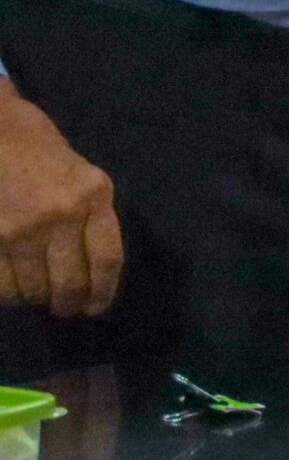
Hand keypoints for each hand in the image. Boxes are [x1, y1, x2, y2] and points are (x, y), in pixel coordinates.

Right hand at [0, 87, 121, 316]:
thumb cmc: (38, 150)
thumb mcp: (81, 176)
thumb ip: (90, 217)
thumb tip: (89, 272)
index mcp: (95, 195)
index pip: (108, 259)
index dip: (103, 292)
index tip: (96, 307)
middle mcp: (63, 212)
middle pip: (71, 281)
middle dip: (69, 304)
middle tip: (65, 309)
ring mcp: (23, 226)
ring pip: (34, 287)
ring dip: (36, 299)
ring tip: (37, 294)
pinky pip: (2, 283)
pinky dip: (9, 292)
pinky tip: (13, 286)